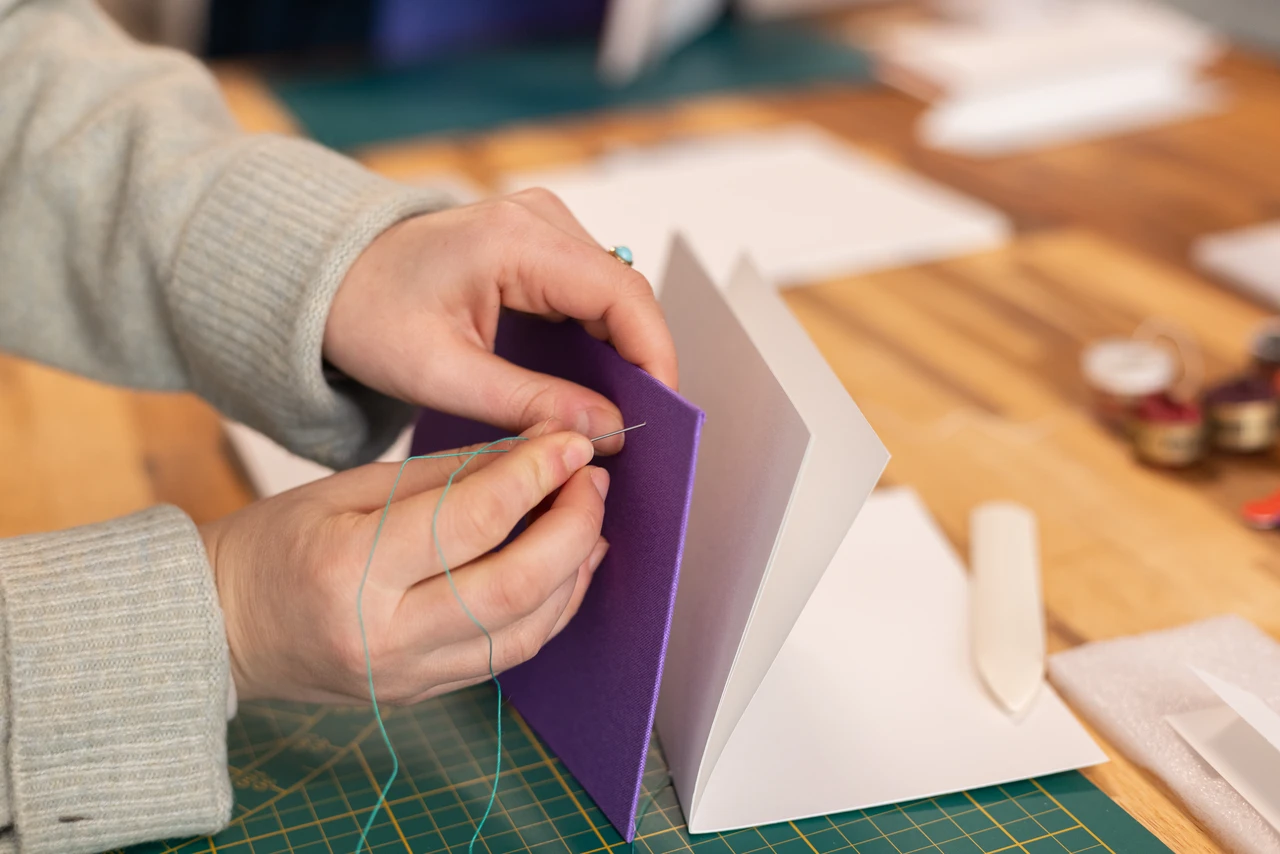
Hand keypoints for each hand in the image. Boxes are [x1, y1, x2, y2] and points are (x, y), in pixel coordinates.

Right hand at [200, 431, 608, 704]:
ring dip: (575, 571)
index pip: (472, 521)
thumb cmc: (274, 545)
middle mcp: (386, 636)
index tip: (570, 443)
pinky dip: (550, 608)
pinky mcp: (424, 693)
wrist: (220, 628)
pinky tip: (566, 568)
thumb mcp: (350, 487)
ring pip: (526, 631)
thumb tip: (533, 453)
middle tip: (591, 480)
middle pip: (516, 586)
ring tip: (588, 519)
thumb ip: (448, 474)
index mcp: (352, 571)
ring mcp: (408, 676)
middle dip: (573, 527)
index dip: (535, 476)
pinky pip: (508, 653)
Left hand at [324, 189, 677, 453]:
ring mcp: (543, 224)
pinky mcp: (540, 241)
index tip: (660, 414)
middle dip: (641, 361)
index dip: (653, 355)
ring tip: (616, 411)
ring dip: (623, 351)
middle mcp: (539, 218)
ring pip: (616, 292)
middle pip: (626, 292)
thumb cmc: (368, 314)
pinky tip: (591, 382)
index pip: (621, 293)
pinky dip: (601, 337)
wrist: (329, 278)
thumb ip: (528, 404)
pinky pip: (593, 290)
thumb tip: (605, 430)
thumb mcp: (442, 374)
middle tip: (639, 427)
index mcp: (514, 239)